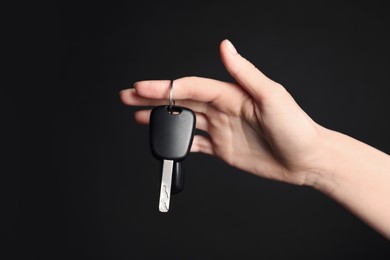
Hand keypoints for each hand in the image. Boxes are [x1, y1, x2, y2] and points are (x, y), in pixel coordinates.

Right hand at [120, 39, 324, 185]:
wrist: (307, 160)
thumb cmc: (296, 127)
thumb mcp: (272, 96)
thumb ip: (244, 73)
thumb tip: (225, 45)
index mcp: (231, 94)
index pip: (192, 87)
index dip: (166, 87)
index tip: (141, 88)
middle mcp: (222, 109)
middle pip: (182, 101)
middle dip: (154, 99)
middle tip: (128, 97)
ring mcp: (221, 130)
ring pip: (184, 122)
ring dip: (162, 119)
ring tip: (139, 118)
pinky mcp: (223, 149)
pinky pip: (196, 144)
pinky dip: (180, 143)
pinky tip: (167, 141)